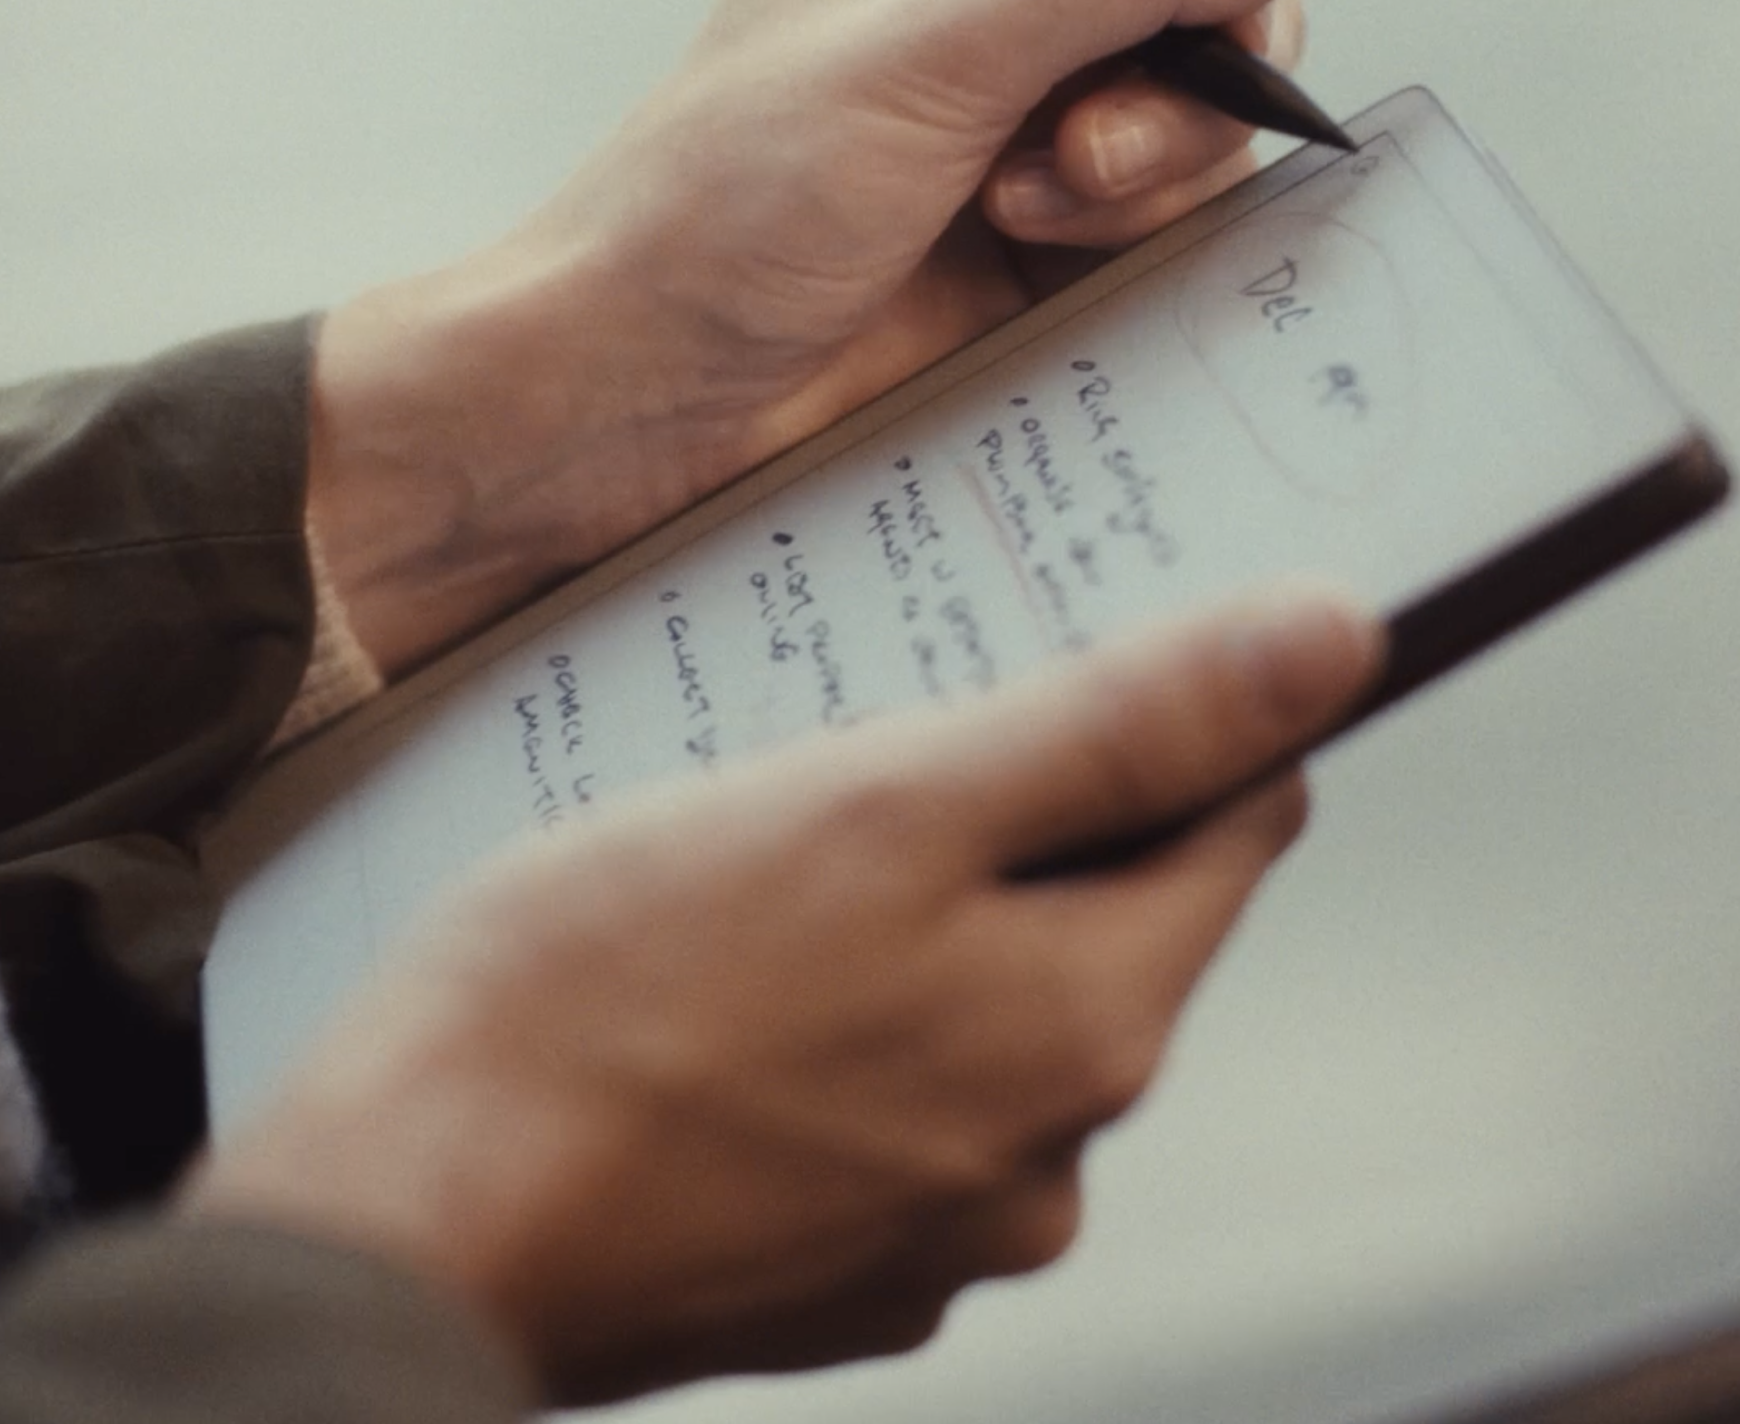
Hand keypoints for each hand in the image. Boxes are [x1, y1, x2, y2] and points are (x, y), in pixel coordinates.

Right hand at [182, 585, 1382, 1403]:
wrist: (403, 1223)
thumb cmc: (613, 998)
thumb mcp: (885, 804)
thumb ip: (1119, 730)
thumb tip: (1325, 648)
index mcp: (1085, 1025)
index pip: (1228, 828)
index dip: (1169, 726)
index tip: (1073, 668)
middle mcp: (1044, 1154)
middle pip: (1098, 921)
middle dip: (1013, 825)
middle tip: (866, 768)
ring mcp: (933, 1228)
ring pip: (980, 1008)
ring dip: (913, 927)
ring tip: (768, 885)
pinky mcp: (831, 1261)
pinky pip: (888, 1096)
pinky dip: (842, 1025)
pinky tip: (727, 995)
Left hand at [307, 0, 1357, 672]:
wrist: (675, 385)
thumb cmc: (735, 197)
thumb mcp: (929, 45)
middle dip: (1201, 18)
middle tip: (1088, 114)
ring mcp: (1062, 83)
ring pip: (1232, 56)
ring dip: (1160, 139)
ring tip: (1031, 195)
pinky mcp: (1080, 200)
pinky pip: (1198, 174)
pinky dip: (1143, 214)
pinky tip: (1039, 244)